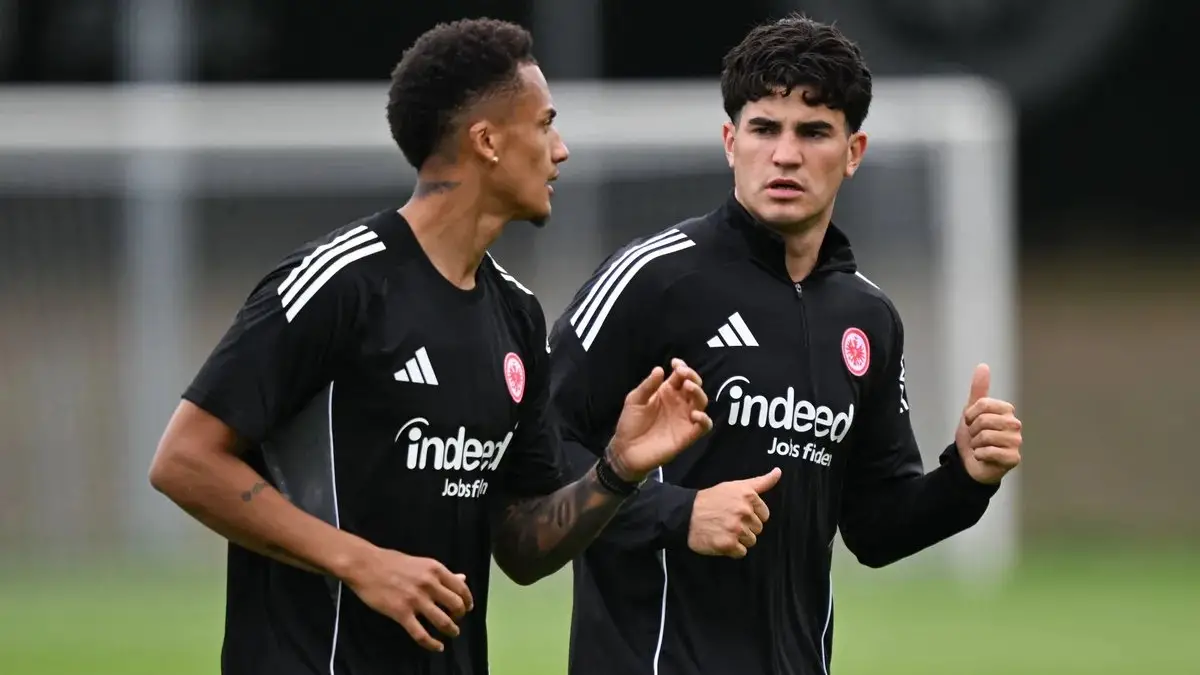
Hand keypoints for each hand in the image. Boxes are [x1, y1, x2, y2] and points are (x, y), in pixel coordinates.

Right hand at [343, 547, 474, 651]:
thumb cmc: (392, 561)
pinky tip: (437, 647)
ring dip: (451, 630)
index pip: (461, 588)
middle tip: (457, 620)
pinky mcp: (401, 613)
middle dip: (460, 616)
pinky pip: (421, 634)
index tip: (467, 608)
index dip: (468, 601)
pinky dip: (432, 644)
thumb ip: (442, 574)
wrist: (365, 565)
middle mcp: (429, 584)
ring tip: (453, 633)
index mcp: (435, 569)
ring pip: (442, 621)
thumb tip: (462, 579)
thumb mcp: (421, 563)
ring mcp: (415, 600)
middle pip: (456, 606)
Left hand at [607, 359, 712, 481]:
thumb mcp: (634, 400)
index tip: (676, 364)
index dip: (682, 368)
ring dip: (699, 393)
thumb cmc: (630, 423)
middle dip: (692, 377)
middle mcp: (679, 403)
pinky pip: (704, 426)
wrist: (626, 450)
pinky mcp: (687, 435)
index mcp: (667, 392)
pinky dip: (704, 419)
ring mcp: (684, 419)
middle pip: (694, 387)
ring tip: (688, 387)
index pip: (681, 376)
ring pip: (701, 403)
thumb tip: (660, 369)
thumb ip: (647, 386)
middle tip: (683, 375)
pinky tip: (695, 414)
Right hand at [688, 467, 781, 557]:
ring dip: (739, 539)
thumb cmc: (711, 499)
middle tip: (729, 521)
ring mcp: (736, 529)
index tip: (737, 513)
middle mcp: (744, 512)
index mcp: (748, 496)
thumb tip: (778, 472)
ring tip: (724, 530)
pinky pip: (741, 552)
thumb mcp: (735, 486)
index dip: (751, 515)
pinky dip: (732, 549)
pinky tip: (721, 539)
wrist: (685, 514)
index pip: (764, 514)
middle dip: (745, 527)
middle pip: (758, 528)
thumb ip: (760, 481)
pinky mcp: (728, 544)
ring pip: (751, 541)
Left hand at [955, 363, 1021, 484]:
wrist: (970, 463)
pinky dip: (980, 455)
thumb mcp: (972, 411)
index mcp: (1006, 411)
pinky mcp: (1013, 458)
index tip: (971, 422)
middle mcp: (1015, 425)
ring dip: (976, 444)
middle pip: (984, 420)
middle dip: (973, 431)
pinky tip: (984, 457)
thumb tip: (983, 366)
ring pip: (986, 436)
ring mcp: (1016, 442)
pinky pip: (990, 451)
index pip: (983, 404)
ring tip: (980, 447)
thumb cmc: (974, 437)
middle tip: (976, 437)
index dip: (970, 415)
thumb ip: (979, 390)